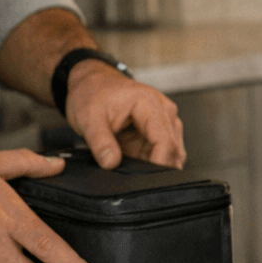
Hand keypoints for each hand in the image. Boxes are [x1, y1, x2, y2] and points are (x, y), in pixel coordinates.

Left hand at [66, 60, 184, 169]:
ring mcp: (165, 122)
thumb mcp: (88, 118)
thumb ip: (100, 142)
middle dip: (157, 168)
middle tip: (136, 179)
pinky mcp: (160, 131)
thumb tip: (111, 163)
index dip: (159, 164)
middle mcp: (164, 112)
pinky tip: (136, 161)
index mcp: (151, 104)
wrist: (91, 82)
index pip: (165, 142)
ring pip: (171, 154)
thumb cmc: (92, 93)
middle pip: (173, 150)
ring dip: (154, 165)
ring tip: (132, 166)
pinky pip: (162, 153)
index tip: (146, 180)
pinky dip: (151, 161)